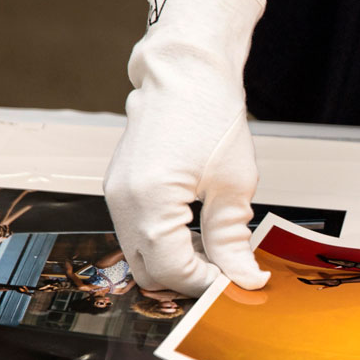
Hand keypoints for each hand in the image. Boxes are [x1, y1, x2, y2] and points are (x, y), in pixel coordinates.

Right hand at [103, 0, 270, 296]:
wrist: (185, 74)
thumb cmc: (209, 114)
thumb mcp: (234, 184)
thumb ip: (233, 239)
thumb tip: (243, 277)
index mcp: (149, 201)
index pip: (171, 271)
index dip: (205, 285)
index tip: (235, 285)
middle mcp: (122, 201)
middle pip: (148, 273)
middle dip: (188, 282)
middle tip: (226, 276)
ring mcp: (116, 196)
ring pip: (139, 257)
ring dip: (175, 266)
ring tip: (216, 257)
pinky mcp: (120, 190)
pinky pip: (136, 236)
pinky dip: (164, 246)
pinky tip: (196, 238)